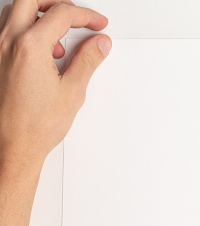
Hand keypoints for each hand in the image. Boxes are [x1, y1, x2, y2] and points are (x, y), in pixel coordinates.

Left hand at [0, 0, 110, 167]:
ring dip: (39, 15)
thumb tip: (99, 44)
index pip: (61, 14)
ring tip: (59, 36)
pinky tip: (41, 49)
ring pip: (14, 11)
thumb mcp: (73, 91)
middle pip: (32, 0)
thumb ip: (88, 61)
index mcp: (29, 47)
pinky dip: (25, 29)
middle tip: (77, 17)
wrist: (13, 146)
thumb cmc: (35, 126)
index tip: (97, 24)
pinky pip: (6, 30)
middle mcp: (7, 43)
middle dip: (59, 4)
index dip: (86, 16)